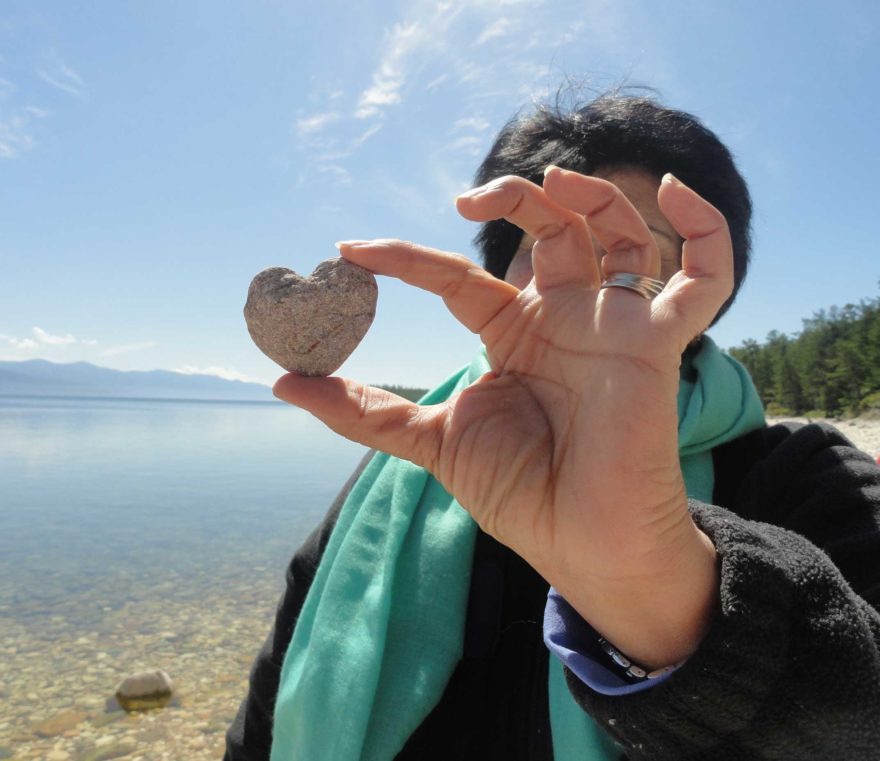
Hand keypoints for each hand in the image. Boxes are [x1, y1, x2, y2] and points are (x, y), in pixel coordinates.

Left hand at [275, 168, 731, 667]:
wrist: (580, 542)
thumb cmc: (518, 494)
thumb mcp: (429, 442)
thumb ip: (364, 411)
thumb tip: (282, 382)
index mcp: (510, 335)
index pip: (458, 277)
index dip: (406, 259)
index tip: (348, 250)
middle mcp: (561, 318)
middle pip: (548, 229)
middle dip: (514, 197)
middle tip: (465, 198)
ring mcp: (611, 324)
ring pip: (614, 231)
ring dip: (589, 194)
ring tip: (551, 181)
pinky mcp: (657, 341)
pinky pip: (704, 276)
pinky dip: (704, 227)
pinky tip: (672, 189)